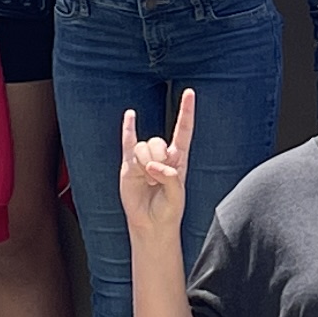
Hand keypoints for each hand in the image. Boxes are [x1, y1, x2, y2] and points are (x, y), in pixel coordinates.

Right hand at [118, 91, 194, 238]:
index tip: (189, 92)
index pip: (183, 130)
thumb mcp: (177, 195)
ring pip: (142, 146)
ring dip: (144, 162)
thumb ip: (169, 178)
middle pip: (157, 141)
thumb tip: (151, 166)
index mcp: (179, 159)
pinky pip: (127, 142)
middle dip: (156, 159)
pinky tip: (130, 115)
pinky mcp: (129, 165)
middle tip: (156, 179)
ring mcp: (144, 159)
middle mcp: (162, 155)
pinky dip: (128, 128)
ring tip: (147, 181)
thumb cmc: (168, 210)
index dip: (186, 111)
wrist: (150, 224)